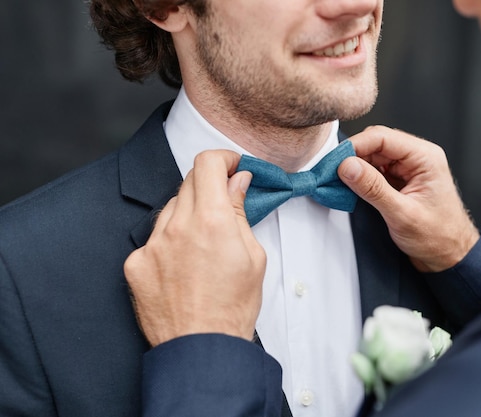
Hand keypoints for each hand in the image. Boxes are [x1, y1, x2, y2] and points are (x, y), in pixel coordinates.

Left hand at [124, 150, 266, 345]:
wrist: (201, 348)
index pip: (206, 164)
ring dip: (187, 212)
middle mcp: (176, 226)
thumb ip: (240, 211)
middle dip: (208, 185)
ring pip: (170, 208)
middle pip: (188, 181)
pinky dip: (170, 239)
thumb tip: (237, 181)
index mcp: (211, 221)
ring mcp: (152, 245)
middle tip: (223, 203)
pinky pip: (154, 236)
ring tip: (203, 243)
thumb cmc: (233, 308)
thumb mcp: (253, 255)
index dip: (221, 158)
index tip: (230, 165)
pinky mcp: (136, 263)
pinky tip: (182, 263)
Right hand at [338, 126, 478, 272]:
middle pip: (375, 144)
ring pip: (373, 157)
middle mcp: (417, 158)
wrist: (449, 257)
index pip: (382, 137)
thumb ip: (373, 189)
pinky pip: (375, 171)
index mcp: (425, 158)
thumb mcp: (402, 214)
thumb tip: (348, 167)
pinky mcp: (400, 181)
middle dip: (352, 157)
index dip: (355, 146)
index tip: (335, 161)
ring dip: (355, 168)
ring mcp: (408, 169)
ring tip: (339, 183)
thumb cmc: (438, 238)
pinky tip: (351, 188)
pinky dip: (360, 178)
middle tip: (332, 173)